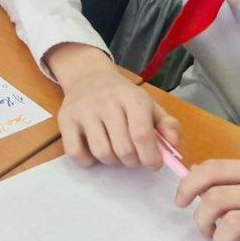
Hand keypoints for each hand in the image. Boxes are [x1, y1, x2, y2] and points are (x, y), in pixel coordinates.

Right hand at [48, 43, 180, 169]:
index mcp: (132, 98)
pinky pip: (76, 153)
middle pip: (123, 149)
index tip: (153, 164)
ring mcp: (83, 110)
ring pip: (101, 153)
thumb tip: (174, 145)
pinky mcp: (65, 119)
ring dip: (112, 161)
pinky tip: (94, 151)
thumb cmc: (123, 96)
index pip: (142, 134)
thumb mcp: (149, 104)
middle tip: (133, 156)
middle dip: (132, 161)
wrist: (88, 76)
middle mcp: (106, 102)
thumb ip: (167, 125)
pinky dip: (87, 160)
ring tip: (114, 150)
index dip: (150, 157)